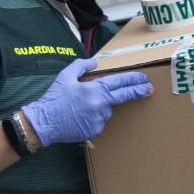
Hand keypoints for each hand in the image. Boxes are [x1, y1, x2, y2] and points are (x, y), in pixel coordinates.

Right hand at [21, 57, 152, 146]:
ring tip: (81, 107)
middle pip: (124, 96)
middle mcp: (100, 105)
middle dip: (138, 91)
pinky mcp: (95, 131)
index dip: (134, 80)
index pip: (120, 83)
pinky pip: (99, 122)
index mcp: (95, 89)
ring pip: (107, 110)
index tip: (144, 80)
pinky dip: (93, 118)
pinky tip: (80, 117)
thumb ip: (82, 65)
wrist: (44, 122)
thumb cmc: (54, 98)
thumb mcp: (66, 76)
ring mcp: (99, 119)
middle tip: (148, 89)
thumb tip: (95, 62)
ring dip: (100, 106)